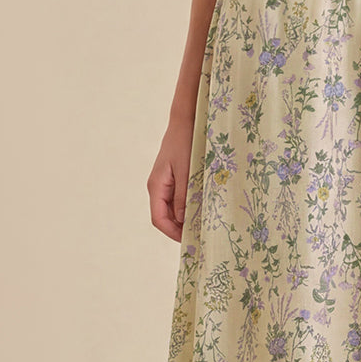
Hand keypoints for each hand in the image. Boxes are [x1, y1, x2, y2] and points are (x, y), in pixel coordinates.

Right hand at [147, 117, 194, 241]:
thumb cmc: (186, 143)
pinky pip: (178, 198)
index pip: (159, 219)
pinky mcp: (174, 178)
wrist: (186, 121)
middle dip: (180, 229)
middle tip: (201, 236)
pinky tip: (203, 208)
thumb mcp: (187, 171)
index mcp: (156, 186)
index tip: (190, 241)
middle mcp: (158, 187)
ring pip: (172, 209)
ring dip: (186, 218)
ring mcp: (165, 183)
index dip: (173, 233)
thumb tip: (183, 221)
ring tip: (204, 225)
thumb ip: (184, 196)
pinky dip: (188, 206)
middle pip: (165, 217)